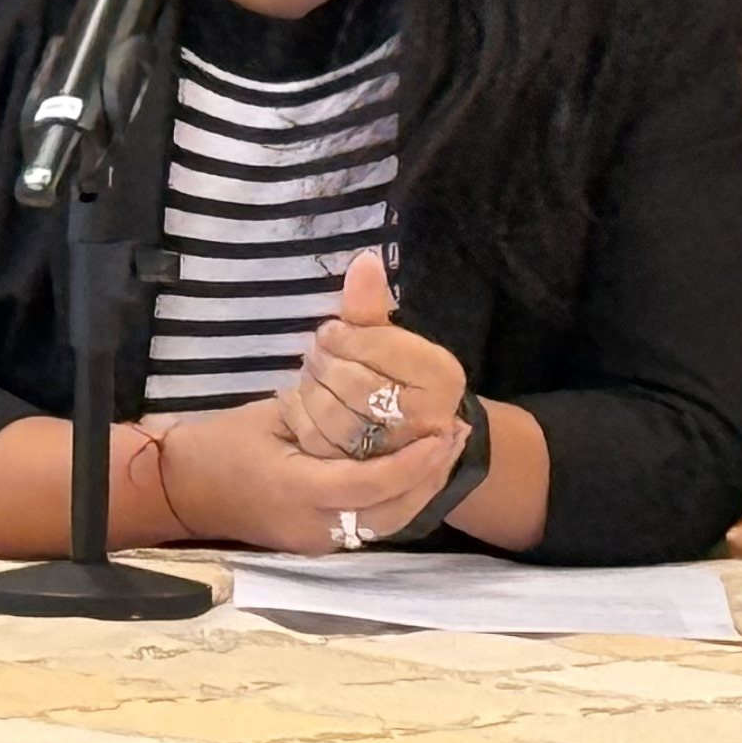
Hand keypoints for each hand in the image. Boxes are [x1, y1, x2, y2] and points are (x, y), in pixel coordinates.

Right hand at [149, 397, 467, 553]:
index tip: (443, 432)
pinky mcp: (318, 543)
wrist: (178, 492)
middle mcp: (312, 527)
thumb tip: (362, 363)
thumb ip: (320, 399)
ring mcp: (316, 542)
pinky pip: (370, 527)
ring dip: (420, 490)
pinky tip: (416, 471)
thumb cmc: (217, 445)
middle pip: (389, 513)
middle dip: (429, 477)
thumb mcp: (268, 414)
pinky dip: (398, 500)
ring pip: (385, 525)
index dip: (411, 463)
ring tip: (445, 450)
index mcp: (296, 491)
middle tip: (457, 435)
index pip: (369, 485)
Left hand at [281, 250, 466, 461]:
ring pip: (339, 421)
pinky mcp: (373, 482)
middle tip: (315, 355)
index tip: (330, 332)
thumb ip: (372, 307)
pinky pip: (325, 450)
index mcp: (443, 376)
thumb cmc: (398, 379)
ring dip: (313, 393)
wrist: (418, 441)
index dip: (347, 337)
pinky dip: (304, 422)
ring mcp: (404, 458)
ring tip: (308, 379)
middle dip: (327, 366)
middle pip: (358, 386)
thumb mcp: (390, 342)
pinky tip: (298, 406)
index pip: (381, 347)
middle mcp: (433, 420)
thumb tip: (362, 260)